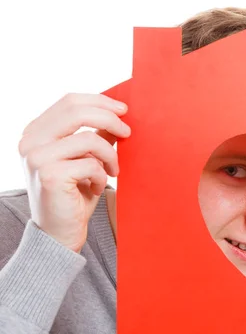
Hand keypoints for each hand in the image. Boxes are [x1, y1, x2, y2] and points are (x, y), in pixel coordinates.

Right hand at [19, 93, 129, 251]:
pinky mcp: (49, 175)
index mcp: (36, 132)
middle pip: (77, 111)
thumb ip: (96, 135)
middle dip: (110, 119)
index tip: (123, 109)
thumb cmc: (74, 194)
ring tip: (113, 171)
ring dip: (110, 156)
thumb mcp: (86, 159)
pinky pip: (91, 164)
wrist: (59, 232)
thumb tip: (118, 114)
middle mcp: (30, 141)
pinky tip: (97, 187)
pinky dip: (102, 176)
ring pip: (89, 139)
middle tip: (128, 132)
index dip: (100, 101)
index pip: (69, 102)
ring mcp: (37, 157)